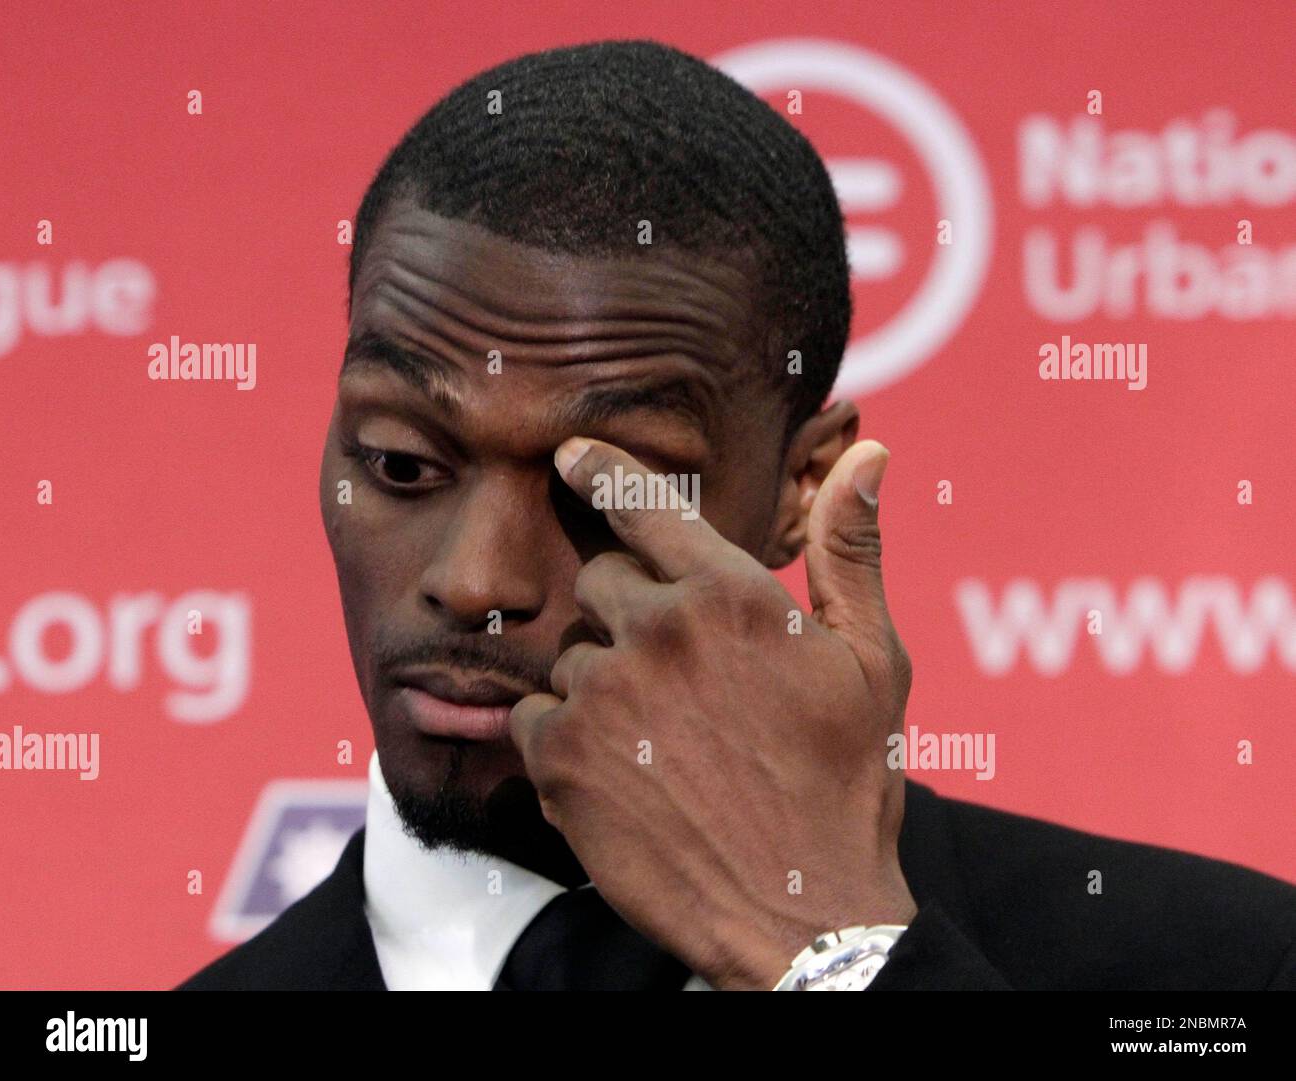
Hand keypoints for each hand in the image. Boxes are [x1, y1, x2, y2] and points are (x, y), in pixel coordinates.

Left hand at [509, 436, 916, 989]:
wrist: (803, 913)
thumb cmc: (848, 783)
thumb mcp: (872, 659)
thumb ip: (851, 547)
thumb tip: (868, 451)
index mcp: (729, 593)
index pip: (644, 503)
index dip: (603, 471)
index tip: (569, 453)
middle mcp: (656, 630)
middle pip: (601, 581)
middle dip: (630, 611)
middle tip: (678, 674)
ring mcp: (601, 695)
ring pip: (571, 653)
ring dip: (602, 681)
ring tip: (661, 739)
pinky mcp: (561, 761)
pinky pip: (534, 716)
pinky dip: (565, 736)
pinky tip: (622, 771)